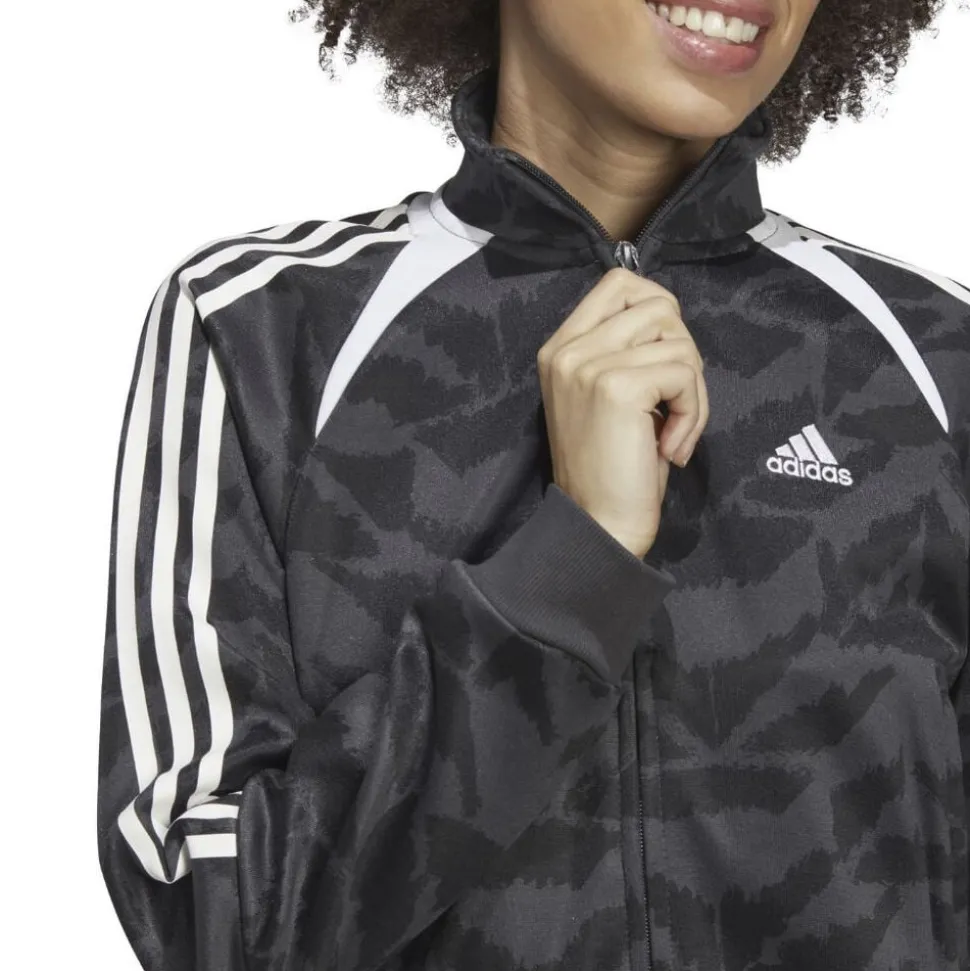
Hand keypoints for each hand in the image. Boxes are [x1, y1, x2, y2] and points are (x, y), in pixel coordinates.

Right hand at [536, 267, 708, 557]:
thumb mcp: (605, 396)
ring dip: (692, 391)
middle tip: (674, 403)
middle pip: (659, 305)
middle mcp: (568, 349)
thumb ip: (624, 351)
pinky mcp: (617, 387)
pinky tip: (670, 448)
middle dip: (683, 354)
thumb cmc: (611, 469)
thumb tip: (671, 321)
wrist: (597, 524)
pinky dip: (693, 413)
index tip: (663, 361)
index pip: (619, 283)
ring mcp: (588, 365)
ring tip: (672, 433)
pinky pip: (685, 374)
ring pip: (678, 340)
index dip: (659, 311)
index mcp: (561, 348)